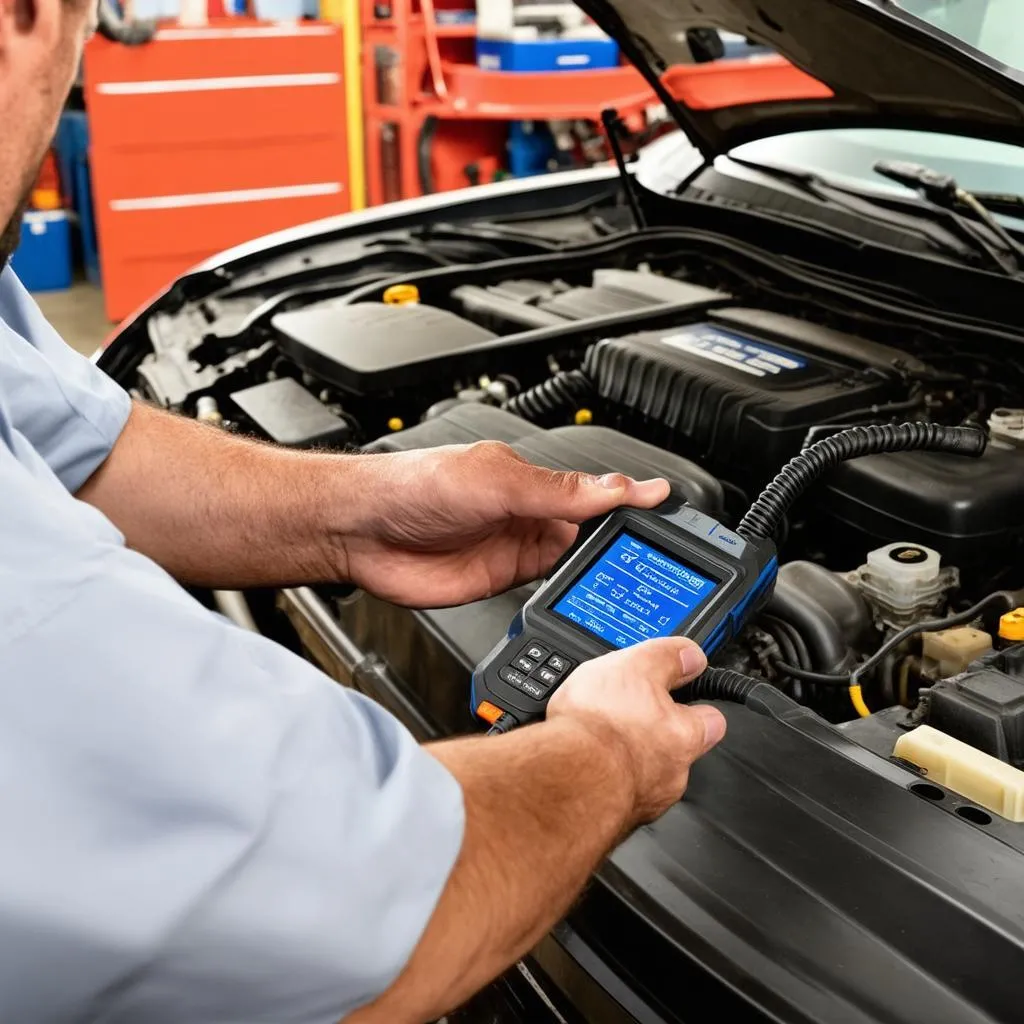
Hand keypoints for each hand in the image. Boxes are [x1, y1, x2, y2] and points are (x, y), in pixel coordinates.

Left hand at [336, 441, 669, 607]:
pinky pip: (547, 588)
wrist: (361, 533)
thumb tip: (613, 488)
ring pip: (574, 560)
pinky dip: (570, 593)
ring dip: (599, 569)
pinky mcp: (502, 581)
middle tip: (658, 557)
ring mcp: (515, 547)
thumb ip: (556, 492)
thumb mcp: (494, 482)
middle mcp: (527, 512)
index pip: (593, 490)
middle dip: (621, 540)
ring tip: (635, 581)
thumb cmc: (412, 487)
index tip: (667, 506)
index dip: (630, 499)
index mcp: (530, 479)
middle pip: (591, 529)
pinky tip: (589, 597)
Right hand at [546, 637, 725, 824]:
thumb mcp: (636, 665)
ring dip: (625, 758)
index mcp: (685, 735)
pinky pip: (611, 792)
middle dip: (654, 734)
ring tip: (598, 738)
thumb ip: (667, 656)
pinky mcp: (608, 814)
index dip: (698, 706)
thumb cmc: (601, 727)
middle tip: (628, 713)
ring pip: (642, 774)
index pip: (712, 721)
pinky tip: (581, 762)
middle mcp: (671, 774)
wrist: (564, 778)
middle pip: (675, 751)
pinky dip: (601, 777)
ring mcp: (642, 800)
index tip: (683, 695)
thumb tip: (689, 654)